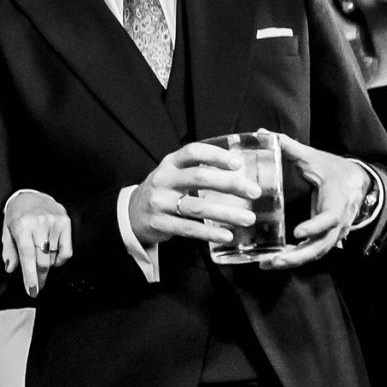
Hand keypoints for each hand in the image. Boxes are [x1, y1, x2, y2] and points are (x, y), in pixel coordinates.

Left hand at [0, 191, 71, 296]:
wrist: (31, 196)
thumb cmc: (17, 217)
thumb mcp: (7, 232)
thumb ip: (9, 251)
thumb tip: (11, 269)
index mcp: (21, 225)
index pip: (27, 255)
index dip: (30, 276)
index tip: (32, 291)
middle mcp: (39, 223)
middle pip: (42, 260)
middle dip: (39, 278)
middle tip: (37, 286)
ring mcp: (54, 222)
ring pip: (54, 258)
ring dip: (47, 266)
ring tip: (40, 261)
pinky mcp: (66, 222)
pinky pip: (66, 251)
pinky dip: (59, 260)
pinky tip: (52, 257)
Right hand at [126, 142, 259, 247]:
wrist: (132, 213)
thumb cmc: (164, 191)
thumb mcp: (175, 173)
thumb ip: (200, 168)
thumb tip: (242, 165)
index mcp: (170, 163)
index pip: (193, 152)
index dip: (215, 155)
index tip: (238, 163)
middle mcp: (163, 179)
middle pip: (199, 178)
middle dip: (230, 184)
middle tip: (254, 192)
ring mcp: (159, 202)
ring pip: (197, 207)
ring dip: (226, 213)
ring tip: (248, 218)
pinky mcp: (159, 223)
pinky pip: (188, 228)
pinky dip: (209, 232)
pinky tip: (226, 235)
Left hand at [257, 136, 370, 270]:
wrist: (358, 181)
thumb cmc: (334, 169)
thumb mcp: (314, 157)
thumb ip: (289, 147)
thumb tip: (263, 134)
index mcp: (338, 200)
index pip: (330, 217)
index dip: (315, 226)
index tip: (297, 233)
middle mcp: (339, 221)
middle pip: (322, 245)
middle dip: (298, 256)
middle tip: (274, 261)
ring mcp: (335, 232)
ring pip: (317, 252)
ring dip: (294, 262)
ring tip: (267, 265)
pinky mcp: (327, 237)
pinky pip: (313, 252)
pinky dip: (296, 259)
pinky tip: (273, 262)